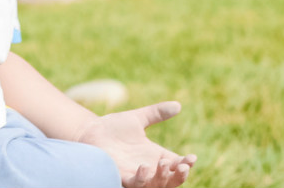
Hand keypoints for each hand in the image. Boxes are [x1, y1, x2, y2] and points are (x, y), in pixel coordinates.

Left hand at [76, 101, 195, 187]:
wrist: (91, 130)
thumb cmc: (113, 126)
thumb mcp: (138, 118)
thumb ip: (157, 113)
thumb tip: (178, 104)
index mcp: (155, 155)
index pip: (176, 164)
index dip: (186, 163)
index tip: (192, 157)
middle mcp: (148, 167)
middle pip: (171, 180)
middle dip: (179, 176)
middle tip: (183, 165)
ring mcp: (135, 173)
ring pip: (156, 185)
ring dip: (163, 178)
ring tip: (164, 163)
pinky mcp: (121, 175)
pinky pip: (135, 183)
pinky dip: (142, 178)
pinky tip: (145, 167)